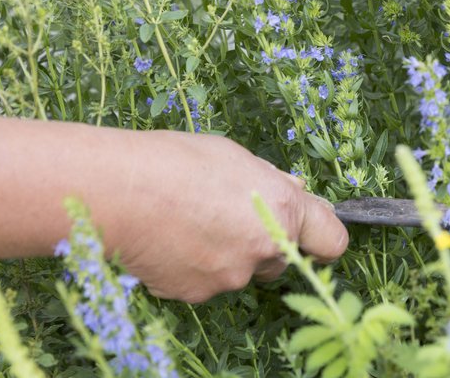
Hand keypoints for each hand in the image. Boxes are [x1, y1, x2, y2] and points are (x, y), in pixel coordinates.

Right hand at [106, 131, 348, 302]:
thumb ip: (270, 181)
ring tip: (190, 224)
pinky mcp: (200, 294)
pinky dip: (195, 268)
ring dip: (228, 256)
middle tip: (226, 216)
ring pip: (242, 272)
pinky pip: (207, 283)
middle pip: (282, 258)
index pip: (332, 240)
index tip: (313, 235)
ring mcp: (233, 276)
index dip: (322, 237)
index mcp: (284, 209)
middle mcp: (267, 248)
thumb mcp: (234, 156)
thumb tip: (292, 189)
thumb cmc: (174, 162)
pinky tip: (171, 242)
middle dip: (264, 243)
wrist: (118, 191)